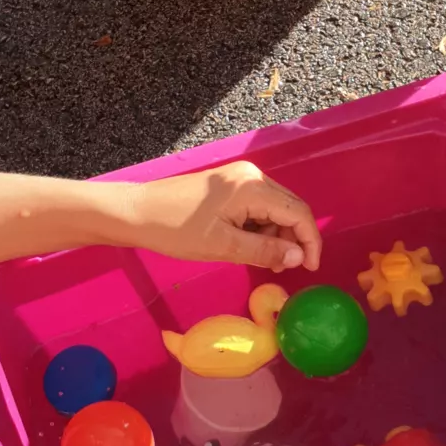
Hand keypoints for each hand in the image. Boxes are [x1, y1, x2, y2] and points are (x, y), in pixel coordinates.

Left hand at [116, 161, 321, 271]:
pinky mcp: (229, 185)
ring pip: (275, 209)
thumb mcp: (223, 246)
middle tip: (285, 269)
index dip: (309, 242)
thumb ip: (265, 251)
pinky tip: (248, 247)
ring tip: (264, 261)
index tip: (309, 269)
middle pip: (290, 208)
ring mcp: (240, 178)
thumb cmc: (176, 229)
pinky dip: (260, 229)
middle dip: (293, 240)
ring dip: (276, 236)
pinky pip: (258, 207)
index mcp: (253, 187)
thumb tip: (299, 258)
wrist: (136, 212)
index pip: (298, 213)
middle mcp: (252, 176)